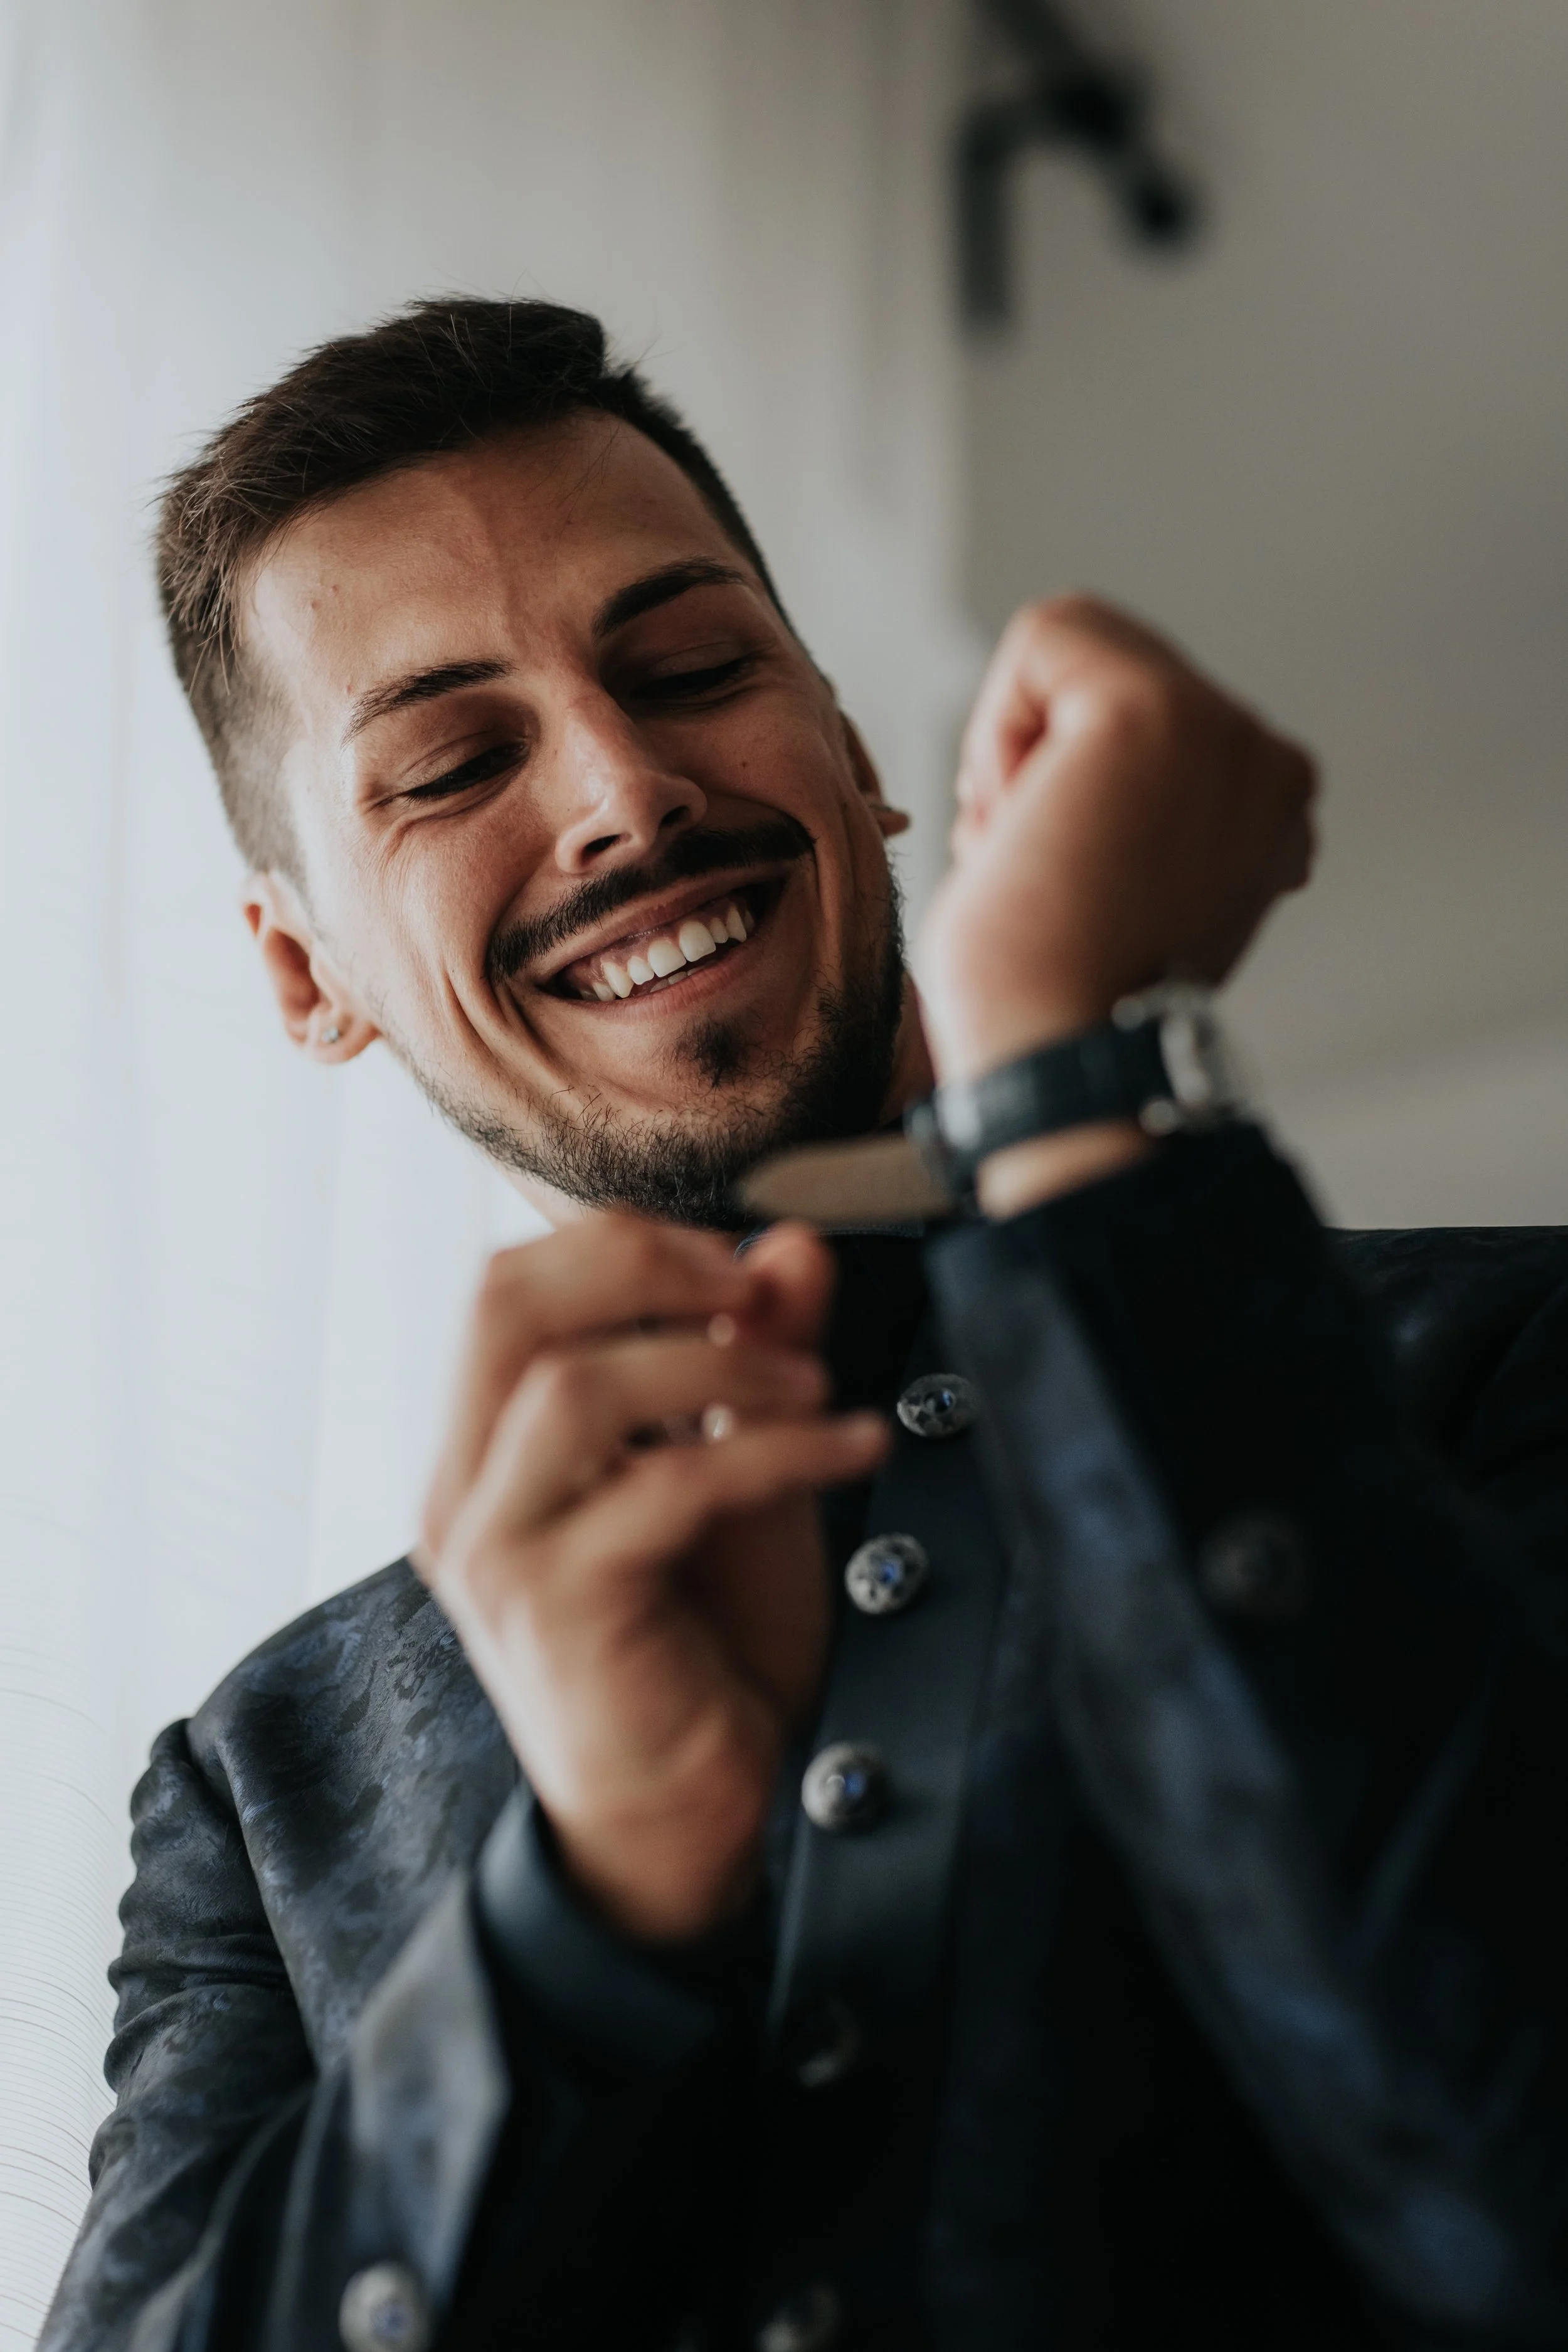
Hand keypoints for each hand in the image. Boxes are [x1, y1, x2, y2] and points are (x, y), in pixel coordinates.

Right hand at [417, 1217, 886, 1941]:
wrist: (696, 1820)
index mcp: (484, 1452)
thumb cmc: (707, 1652)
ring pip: (575, 1388)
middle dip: (644, 1266)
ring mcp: (497, 1552)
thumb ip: (752, 1357)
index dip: (618, 1244)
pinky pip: (665, 1484)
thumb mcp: (743, 1475)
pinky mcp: (557, 1609)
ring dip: (720, 1364)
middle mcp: (463, 1494)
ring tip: (815, 1389)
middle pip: (503, 1304)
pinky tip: (851, 1444)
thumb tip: (789, 1244)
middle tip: (754, 1293)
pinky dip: (776, 1448)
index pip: (503, 1286)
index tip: (730, 1263)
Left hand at [916, 596, 1317, 1087]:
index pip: (1146, 718)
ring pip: (1074, 651)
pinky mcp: (1156, 712)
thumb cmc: (1055, 1008)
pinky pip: (1047, 639)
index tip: (1061, 875)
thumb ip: (1139, 817)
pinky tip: (1020, 828)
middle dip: (1040, 759)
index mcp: (1271, 810)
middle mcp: (1266, 762)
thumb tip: (1076, 778)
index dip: (1067, 780)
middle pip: (1107, 670)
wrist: (1063, 1064)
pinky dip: (998, 730)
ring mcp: (1224, 731)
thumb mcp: (1123, 889)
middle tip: (1040, 872)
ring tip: (1036, 859)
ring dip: (1016, 753)